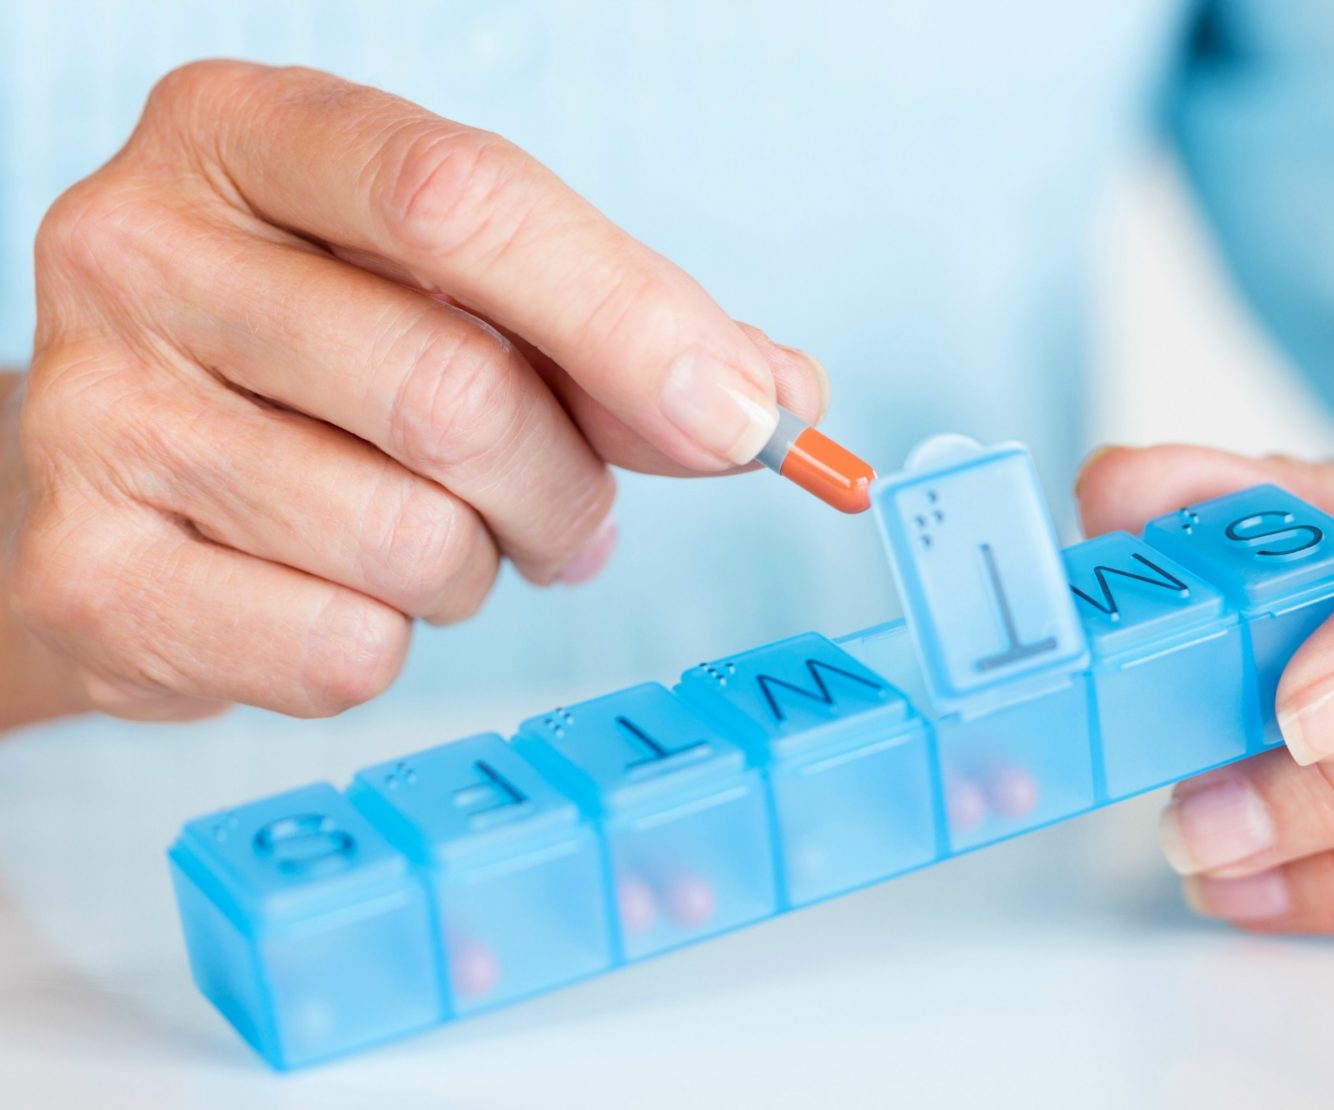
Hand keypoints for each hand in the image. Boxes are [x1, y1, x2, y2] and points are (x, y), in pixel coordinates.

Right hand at [0, 61, 825, 728]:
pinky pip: (339, 649)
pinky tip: (341, 592)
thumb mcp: (462, 292)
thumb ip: (622, 330)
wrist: (122, 468)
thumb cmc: (314, 364)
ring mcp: (91, 417)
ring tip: (437, 539)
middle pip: (452, 391)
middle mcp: (136, 249)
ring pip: (409, 539)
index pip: (460, 200)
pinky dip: (392, 641)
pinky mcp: (85, 578)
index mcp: (244, 134)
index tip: (741, 416)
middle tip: (575, 517)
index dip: (628, 320)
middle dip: (565, 485)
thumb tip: (778, 400)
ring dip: (481, 567)